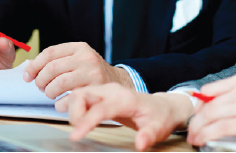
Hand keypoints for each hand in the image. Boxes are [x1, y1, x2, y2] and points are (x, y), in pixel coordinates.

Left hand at [23, 42, 134, 98]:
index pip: (50, 52)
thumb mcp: (78, 58)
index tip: (28, 76)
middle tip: (41, 87)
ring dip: (49, 92)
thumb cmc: (90, 71)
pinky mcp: (94, 89)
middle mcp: (86, 57)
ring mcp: (91, 73)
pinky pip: (68, 99)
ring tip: (50, 94)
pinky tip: (61, 102)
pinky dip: (59, 104)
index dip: (34, 65)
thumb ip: (59, 59)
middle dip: (41, 80)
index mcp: (79, 47)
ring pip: (58, 83)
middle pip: (52, 68)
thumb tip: (30, 68)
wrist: (116, 82)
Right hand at [55, 84, 193, 149]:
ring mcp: (105, 91)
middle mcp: (113, 91)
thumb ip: (149, 135)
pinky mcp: (101, 95)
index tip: (75, 136)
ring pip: (78, 94)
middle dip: (74, 114)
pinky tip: (81, 120)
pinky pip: (81, 97)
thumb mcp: (159, 128)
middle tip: (79, 132)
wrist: (162, 106)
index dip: (86, 121)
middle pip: (82, 94)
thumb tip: (140, 144)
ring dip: (73, 111)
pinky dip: (75, 108)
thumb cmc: (159, 117)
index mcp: (125, 99)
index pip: (100, 108)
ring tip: (81, 127)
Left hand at [187, 73, 235, 145]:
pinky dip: (206, 135)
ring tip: (195, 138)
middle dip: (195, 121)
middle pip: (207, 105)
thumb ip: (235, 94)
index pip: (209, 90)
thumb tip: (210, 103)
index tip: (196, 117)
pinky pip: (218, 128)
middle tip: (191, 132)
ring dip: (197, 130)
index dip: (199, 106)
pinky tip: (203, 140)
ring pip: (209, 116)